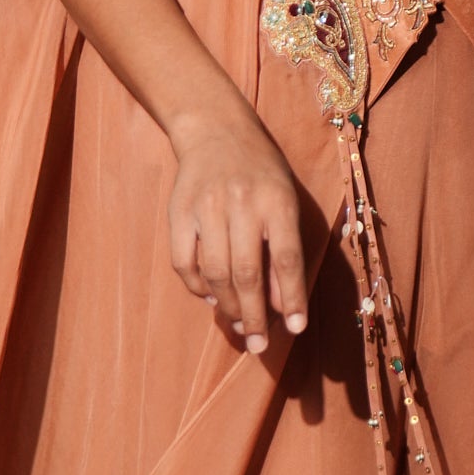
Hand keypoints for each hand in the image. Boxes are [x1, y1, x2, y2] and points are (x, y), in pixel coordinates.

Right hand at [166, 103, 312, 356]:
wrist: (215, 129)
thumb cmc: (261, 171)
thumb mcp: (285, 199)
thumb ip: (285, 248)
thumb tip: (279, 304)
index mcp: (277, 200)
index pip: (286, 259)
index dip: (290, 298)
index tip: (295, 329)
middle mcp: (242, 203)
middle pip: (247, 272)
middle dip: (254, 316)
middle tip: (260, 345)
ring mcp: (206, 208)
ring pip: (215, 273)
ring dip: (227, 307)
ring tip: (239, 326)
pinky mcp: (178, 212)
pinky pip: (184, 263)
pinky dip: (197, 288)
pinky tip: (212, 298)